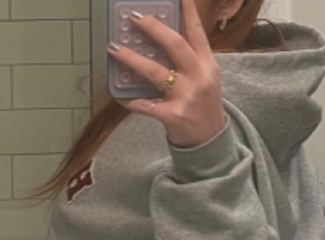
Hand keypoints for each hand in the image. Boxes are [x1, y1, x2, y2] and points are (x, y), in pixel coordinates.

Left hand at [109, 0, 226, 148]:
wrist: (210, 141)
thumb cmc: (203, 105)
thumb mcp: (204, 78)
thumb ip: (189, 58)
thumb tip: (159, 36)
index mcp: (207, 64)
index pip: (197, 32)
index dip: (187, 11)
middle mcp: (199, 77)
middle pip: (175, 45)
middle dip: (153, 28)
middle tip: (133, 17)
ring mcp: (187, 97)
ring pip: (155, 72)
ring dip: (131, 59)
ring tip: (114, 48)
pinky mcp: (174, 116)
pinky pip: (146, 105)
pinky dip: (131, 100)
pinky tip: (120, 95)